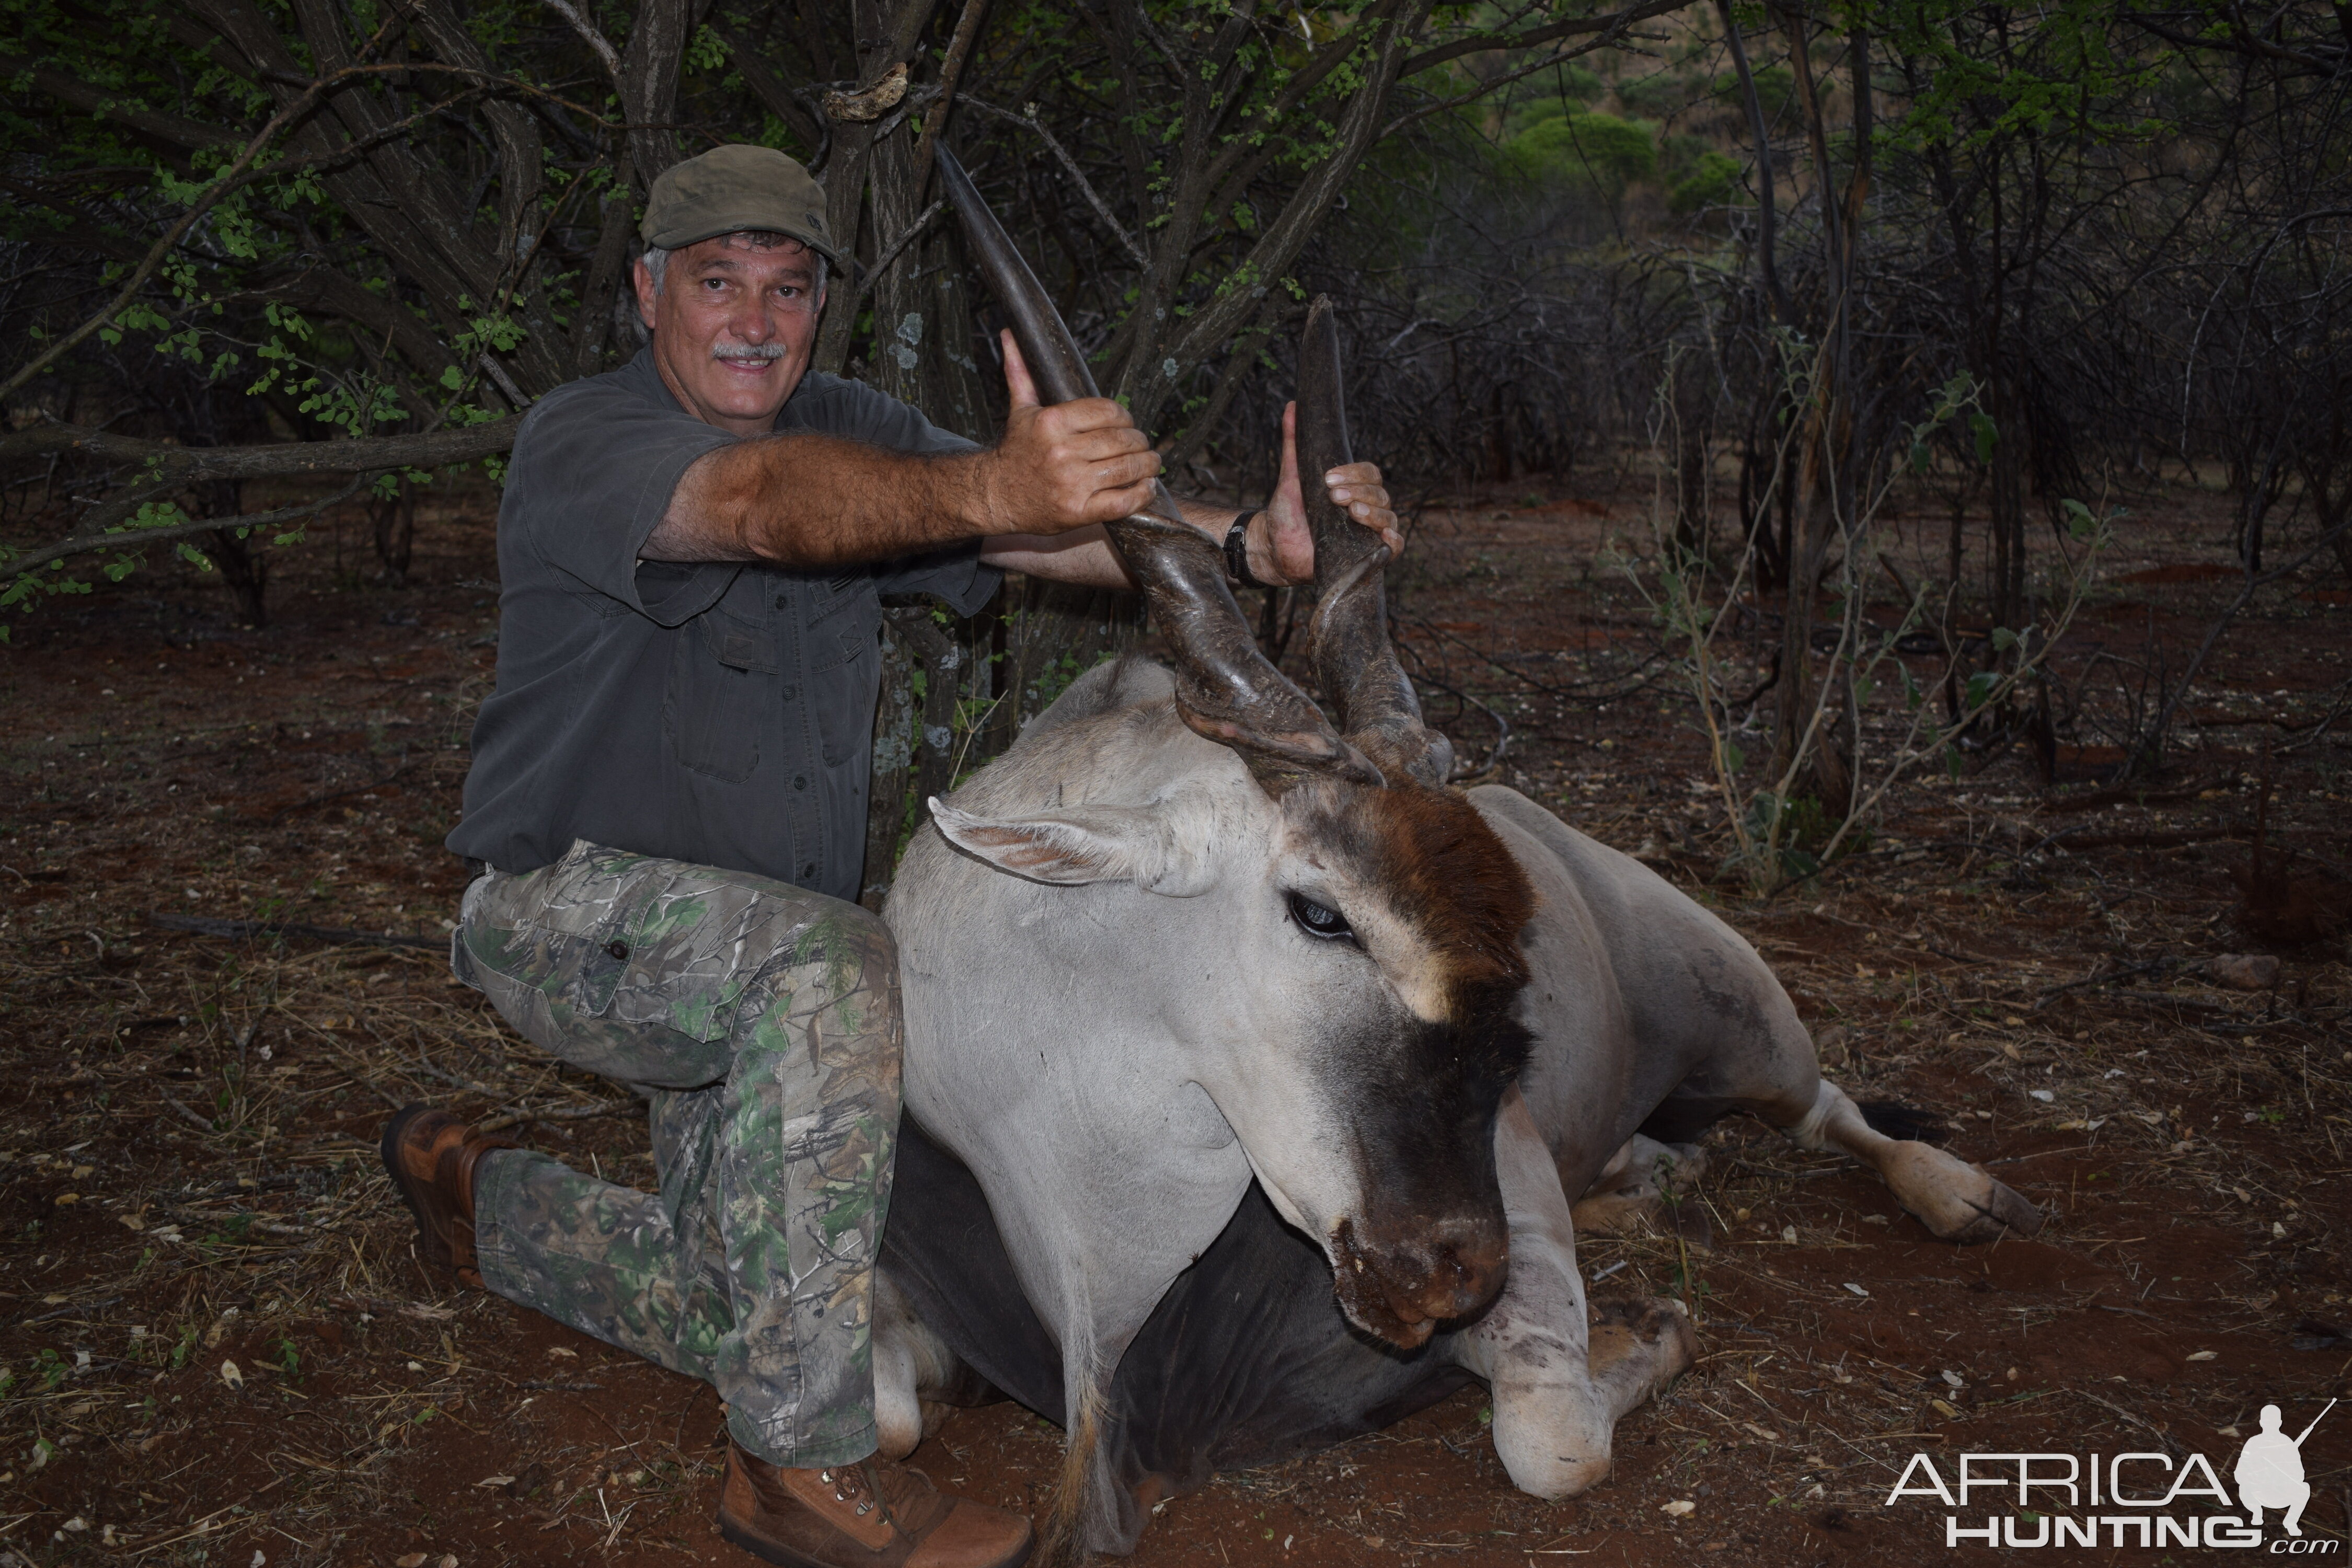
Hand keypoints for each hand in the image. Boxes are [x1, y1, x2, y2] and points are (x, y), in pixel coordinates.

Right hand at [974, 331, 1161, 533]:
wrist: (995, 496)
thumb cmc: (1014, 452)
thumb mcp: (1019, 409)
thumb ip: (1021, 372)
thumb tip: (1010, 333)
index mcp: (1052, 422)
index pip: (1108, 411)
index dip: (1125, 417)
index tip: (1127, 423)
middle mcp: (1062, 452)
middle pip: (1122, 440)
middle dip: (1139, 441)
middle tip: (1142, 444)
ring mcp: (1072, 483)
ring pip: (1127, 469)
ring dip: (1148, 465)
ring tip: (1151, 463)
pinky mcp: (1079, 511)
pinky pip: (1123, 501)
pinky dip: (1141, 494)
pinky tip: (1146, 486)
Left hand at [1253, 400, 1402, 585]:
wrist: (1275, 548)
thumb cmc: (1285, 512)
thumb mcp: (1290, 476)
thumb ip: (1294, 443)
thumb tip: (1292, 406)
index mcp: (1352, 487)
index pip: (1369, 473)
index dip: (1354, 473)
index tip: (1328, 479)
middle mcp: (1365, 507)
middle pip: (1381, 493)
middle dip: (1360, 492)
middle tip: (1334, 497)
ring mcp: (1368, 531)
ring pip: (1389, 517)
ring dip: (1374, 513)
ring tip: (1352, 512)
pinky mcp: (1368, 555)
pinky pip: (1395, 547)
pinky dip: (1394, 541)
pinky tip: (1384, 536)